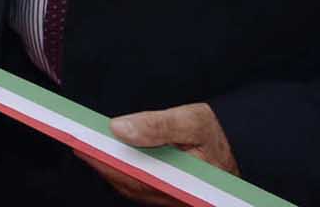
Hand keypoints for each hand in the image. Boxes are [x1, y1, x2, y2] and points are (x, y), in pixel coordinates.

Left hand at [76, 104, 237, 202]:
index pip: (134, 175)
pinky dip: (123, 173)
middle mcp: (176, 195)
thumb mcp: (192, 120)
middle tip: (76, 142)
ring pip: (133, 188)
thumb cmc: (217, 133)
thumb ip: (157, 125)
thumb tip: (119, 129)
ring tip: (87, 147)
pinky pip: (141, 188)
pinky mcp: (170, 195)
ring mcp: (172, 198)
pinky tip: (110, 158)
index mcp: (183, 181)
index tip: (81, 144)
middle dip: (101, 164)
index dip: (105, 162)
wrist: (243, 146)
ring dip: (109, 169)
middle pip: (130, 184)